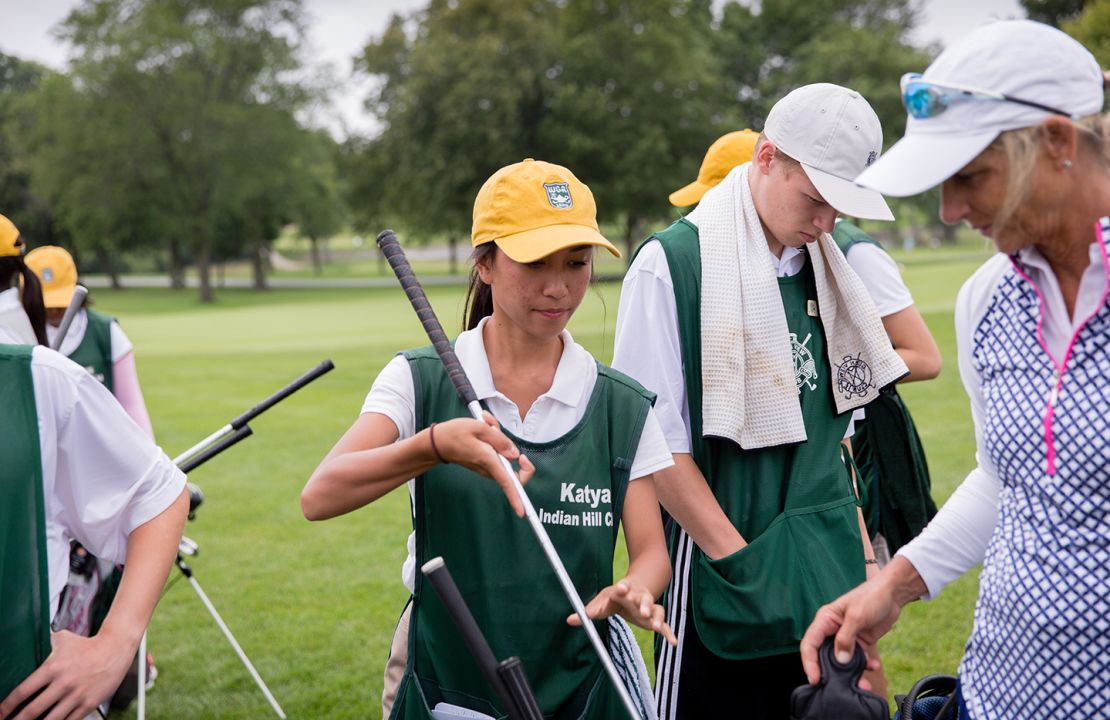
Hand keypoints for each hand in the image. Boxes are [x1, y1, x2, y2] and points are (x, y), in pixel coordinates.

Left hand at [1, 630, 135, 719]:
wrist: (115, 648)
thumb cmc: (87, 645)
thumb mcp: (62, 640)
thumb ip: (44, 644)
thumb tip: (26, 644)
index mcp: (53, 668)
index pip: (23, 691)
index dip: (7, 705)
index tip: (0, 712)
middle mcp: (63, 683)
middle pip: (32, 710)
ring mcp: (76, 695)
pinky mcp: (88, 703)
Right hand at [431, 412, 534, 516]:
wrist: (435, 444)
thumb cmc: (453, 435)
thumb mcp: (478, 428)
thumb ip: (500, 439)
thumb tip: (515, 454)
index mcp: (488, 460)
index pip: (507, 482)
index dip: (517, 498)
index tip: (523, 511)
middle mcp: (488, 468)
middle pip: (512, 467)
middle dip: (510, 445)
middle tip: (497, 429)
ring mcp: (486, 467)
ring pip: (504, 455)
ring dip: (498, 436)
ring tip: (485, 422)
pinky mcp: (484, 462)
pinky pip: (496, 452)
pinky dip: (493, 438)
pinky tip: (484, 426)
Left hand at [566, 579, 676, 646]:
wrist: (638, 586)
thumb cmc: (616, 595)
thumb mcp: (602, 601)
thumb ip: (588, 611)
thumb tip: (569, 620)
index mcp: (624, 590)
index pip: (623, 587)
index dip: (622, 588)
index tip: (620, 588)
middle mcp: (639, 596)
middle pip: (643, 599)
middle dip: (643, 604)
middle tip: (642, 612)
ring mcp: (650, 606)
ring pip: (656, 609)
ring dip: (656, 617)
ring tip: (656, 627)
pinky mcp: (655, 617)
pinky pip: (664, 624)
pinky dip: (669, 633)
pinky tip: (673, 642)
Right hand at [800, 576, 902, 686]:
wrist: (893, 594)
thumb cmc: (871, 596)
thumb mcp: (857, 616)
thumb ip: (846, 638)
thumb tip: (840, 660)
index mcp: (825, 620)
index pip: (810, 643)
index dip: (809, 662)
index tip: (815, 678)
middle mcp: (832, 630)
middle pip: (824, 656)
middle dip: (832, 673)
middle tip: (839, 687)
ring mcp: (846, 638)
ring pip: (842, 661)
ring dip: (851, 673)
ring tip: (862, 684)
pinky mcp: (859, 643)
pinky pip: (858, 659)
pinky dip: (865, 665)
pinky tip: (874, 666)